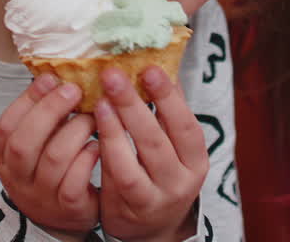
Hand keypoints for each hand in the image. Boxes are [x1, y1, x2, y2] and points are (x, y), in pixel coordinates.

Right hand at [0, 74, 100, 237]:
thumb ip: (42, 114)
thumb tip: (55, 73)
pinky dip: (88, 157)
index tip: (51, 78)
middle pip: (25, 141)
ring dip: (77, 130)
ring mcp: (41, 194)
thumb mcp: (37, 142)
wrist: (60, 217)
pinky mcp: (68, 207)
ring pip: (55, 158)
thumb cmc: (49, 167)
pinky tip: (98, 146)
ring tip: (92, 118)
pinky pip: (76, 180)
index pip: (7, 125)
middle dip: (51, 110)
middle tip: (75, 90)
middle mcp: (18, 176)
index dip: (28, 99)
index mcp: (5, 156)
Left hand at [96, 66, 207, 241]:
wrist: (151, 226)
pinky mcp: (130, 209)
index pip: (186, 126)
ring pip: (134, 161)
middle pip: (157, 140)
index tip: (150, 69)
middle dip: (133, 105)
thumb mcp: (173, 147)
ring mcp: (156, 198)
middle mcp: (181, 181)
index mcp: (196, 159)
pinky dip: (106, 151)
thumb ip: (167, 113)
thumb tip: (160, 63)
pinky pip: (116, 177)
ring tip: (99, 100)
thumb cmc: (159, 173)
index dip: (169, 98)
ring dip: (115, 128)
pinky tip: (94, 131)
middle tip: (112, 75)